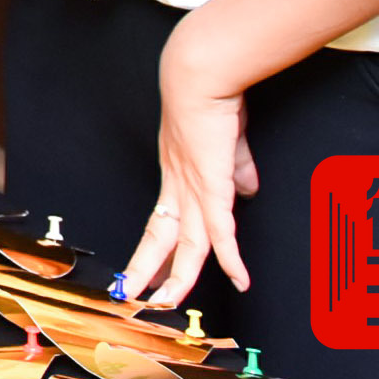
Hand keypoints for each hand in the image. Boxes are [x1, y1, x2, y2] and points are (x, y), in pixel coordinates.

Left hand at [120, 19, 257, 307]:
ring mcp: (193, 186)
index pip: (162, 220)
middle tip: (132, 297)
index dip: (155, 248)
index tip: (146, 270)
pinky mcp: (212, 183)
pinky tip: (238, 279)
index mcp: (177, 173)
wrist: (201, 74)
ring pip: (184, 243)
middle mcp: (178, 183)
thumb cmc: (212, 98)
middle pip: (160, 237)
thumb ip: (236, 166)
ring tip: (164, 304)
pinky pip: (221, 229)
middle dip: (147, 270)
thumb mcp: (225, 140)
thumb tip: (247, 188)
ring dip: (177, 277)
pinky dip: (230, 257)